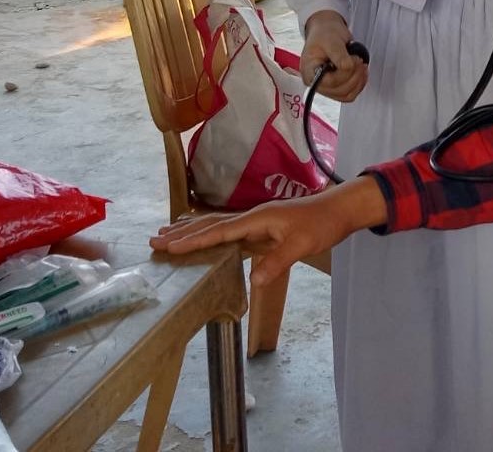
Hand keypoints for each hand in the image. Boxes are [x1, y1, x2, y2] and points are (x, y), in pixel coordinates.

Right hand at [149, 178, 385, 285]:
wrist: (339, 210)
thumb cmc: (321, 226)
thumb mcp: (301, 245)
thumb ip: (277, 261)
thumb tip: (253, 280)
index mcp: (256, 219)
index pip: (218, 232)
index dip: (193, 240)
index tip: (169, 246)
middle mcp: (251, 217)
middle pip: (209, 225)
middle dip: (182, 234)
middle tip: (154, 240)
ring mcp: (255, 220)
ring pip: (215, 225)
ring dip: (191, 230)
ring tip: (167, 235)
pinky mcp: (261, 226)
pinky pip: (227, 230)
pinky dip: (208, 232)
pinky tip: (203, 236)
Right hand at [300, 12, 366, 101]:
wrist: (327, 31)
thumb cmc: (324, 34)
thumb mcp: (331, 40)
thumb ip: (340, 55)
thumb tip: (348, 67)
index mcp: (309, 73)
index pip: (329, 82)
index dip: (344, 73)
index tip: (353, 59)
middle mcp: (317, 83)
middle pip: (339, 91)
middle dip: (354, 76)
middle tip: (359, 60)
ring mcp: (327, 87)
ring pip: (347, 95)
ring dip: (358, 81)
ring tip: (360, 65)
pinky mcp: (337, 87)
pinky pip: (350, 94)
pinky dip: (359, 84)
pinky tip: (361, 72)